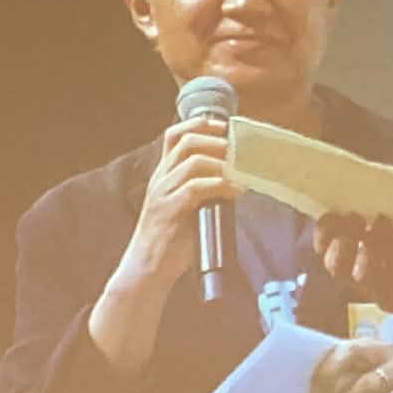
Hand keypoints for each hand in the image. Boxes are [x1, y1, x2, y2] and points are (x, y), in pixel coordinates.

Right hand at [123, 114, 241, 284]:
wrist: (149, 267)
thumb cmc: (172, 238)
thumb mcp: (188, 205)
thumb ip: (205, 187)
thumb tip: (237, 176)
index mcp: (164, 174)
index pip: (175, 136)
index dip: (200, 124)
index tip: (224, 126)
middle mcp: (161, 179)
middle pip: (187, 141)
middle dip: (217, 140)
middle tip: (240, 148)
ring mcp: (163, 193)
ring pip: (193, 162)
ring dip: (223, 163)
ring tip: (243, 170)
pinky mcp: (170, 210)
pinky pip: (197, 188)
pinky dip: (221, 185)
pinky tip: (237, 190)